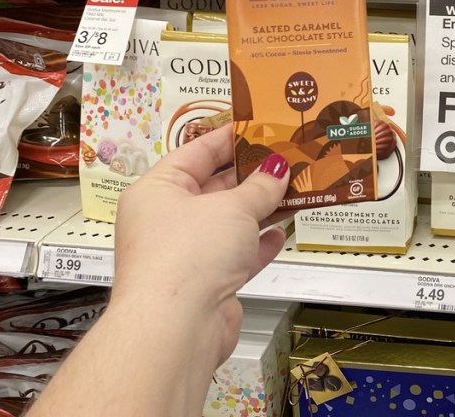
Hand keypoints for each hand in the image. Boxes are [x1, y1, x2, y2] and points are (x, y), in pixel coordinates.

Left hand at [110, 125, 289, 364]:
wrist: (177, 328)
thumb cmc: (189, 254)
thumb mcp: (233, 207)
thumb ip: (261, 187)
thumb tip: (278, 168)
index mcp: (158, 190)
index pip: (196, 152)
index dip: (230, 137)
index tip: (261, 126)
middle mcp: (165, 220)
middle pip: (214, 187)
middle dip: (253, 175)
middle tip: (289, 157)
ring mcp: (185, 253)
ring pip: (229, 222)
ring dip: (262, 208)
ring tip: (296, 188)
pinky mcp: (205, 283)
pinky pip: (236, 254)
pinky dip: (258, 244)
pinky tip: (280, 231)